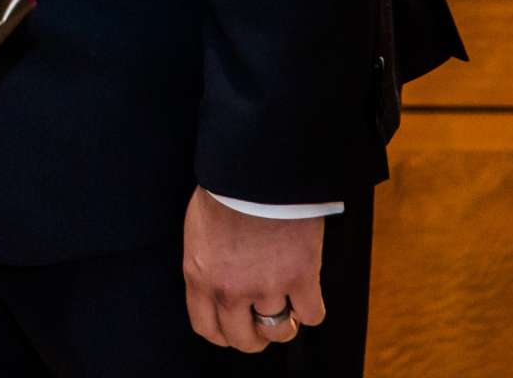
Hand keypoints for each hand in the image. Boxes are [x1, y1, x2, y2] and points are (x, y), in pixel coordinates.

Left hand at [182, 188, 325, 352]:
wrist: (253, 172)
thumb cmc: (224, 193)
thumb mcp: (199, 233)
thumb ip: (206, 265)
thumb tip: (216, 285)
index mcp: (199, 276)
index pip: (207, 328)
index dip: (225, 334)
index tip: (237, 329)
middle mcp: (229, 290)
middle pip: (244, 340)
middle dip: (256, 337)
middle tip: (265, 323)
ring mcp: (265, 287)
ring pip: (280, 332)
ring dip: (286, 324)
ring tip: (289, 307)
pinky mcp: (300, 278)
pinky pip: (313, 315)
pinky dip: (313, 309)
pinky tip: (308, 292)